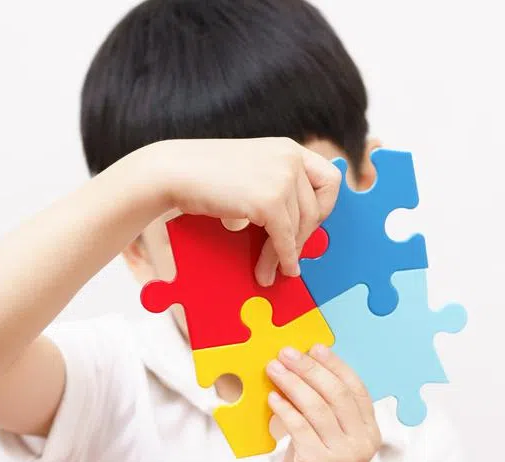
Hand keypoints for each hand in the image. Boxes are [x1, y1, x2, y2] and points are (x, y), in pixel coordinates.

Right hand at [148, 137, 341, 285]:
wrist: (174, 171)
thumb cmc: (202, 174)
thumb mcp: (248, 169)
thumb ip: (271, 185)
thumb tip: (288, 224)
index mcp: (288, 149)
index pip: (329, 179)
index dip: (325, 206)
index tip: (311, 224)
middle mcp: (291, 160)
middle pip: (317, 209)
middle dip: (305, 237)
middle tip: (291, 255)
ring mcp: (282, 179)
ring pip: (299, 227)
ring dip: (286, 254)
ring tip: (272, 270)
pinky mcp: (268, 201)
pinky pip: (285, 238)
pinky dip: (282, 257)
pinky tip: (277, 268)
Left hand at [264, 344, 381, 461]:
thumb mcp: (322, 440)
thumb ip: (320, 414)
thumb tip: (299, 371)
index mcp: (369, 434)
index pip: (356, 389)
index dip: (336, 365)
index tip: (314, 347)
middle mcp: (362, 444)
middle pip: (337, 393)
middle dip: (310, 368)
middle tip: (286, 353)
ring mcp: (343, 456)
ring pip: (317, 407)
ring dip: (293, 383)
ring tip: (273, 368)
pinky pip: (300, 427)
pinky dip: (284, 408)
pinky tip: (272, 397)